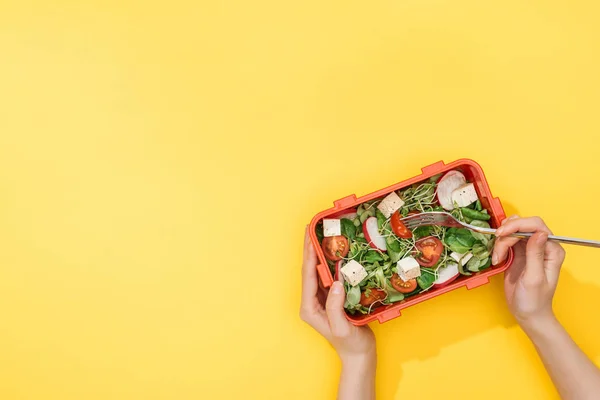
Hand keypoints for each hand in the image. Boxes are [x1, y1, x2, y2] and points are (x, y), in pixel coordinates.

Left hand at [300, 228, 375, 363]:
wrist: (359, 356)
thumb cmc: (351, 345)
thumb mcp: (342, 328)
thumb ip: (335, 307)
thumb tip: (335, 283)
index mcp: (309, 307)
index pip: (308, 276)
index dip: (309, 255)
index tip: (311, 236)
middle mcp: (312, 301)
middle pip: (310, 270)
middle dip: (310, 248)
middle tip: (313, 227)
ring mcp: (321, 299)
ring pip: (318, 271)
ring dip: (319, 252)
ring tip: (321, 233)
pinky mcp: (331, 298)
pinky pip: (328, 276)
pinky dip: (330, 262)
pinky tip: (335, 251)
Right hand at [492, 216, 565, 326]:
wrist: (528, 313)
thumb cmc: (533, 300)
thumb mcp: (534, 278)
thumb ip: (535, 254)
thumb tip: (540, 233)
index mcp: (552, 250)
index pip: (536, 226)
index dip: (517, 226)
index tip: (501, 235)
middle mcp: (543, 246)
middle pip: (523, 225)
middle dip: (507, 233)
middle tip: (496, 246)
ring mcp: (530, 248)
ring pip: (513, 230)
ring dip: (501, 241)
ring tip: (497, 257)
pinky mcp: (519, 252)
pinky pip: (507, 240)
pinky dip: (499, 246)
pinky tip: (497, 258)